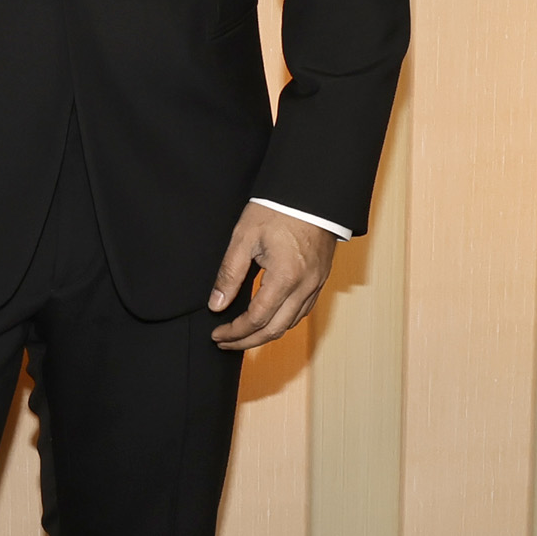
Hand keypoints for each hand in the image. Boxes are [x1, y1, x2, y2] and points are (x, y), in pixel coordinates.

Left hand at [207, 202, 335, 350]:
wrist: (311, 192)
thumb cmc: (277, 209)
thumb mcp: (244, 238)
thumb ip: (229, 274)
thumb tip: (216, 304)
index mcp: (284, 277)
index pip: (256, 319)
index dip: (234, 332)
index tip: (217, 335)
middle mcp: (304, 286)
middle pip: (275, 330)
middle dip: (247, 341)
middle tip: (225, 342)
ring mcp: (316, 284)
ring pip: (290, 324)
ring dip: (265, 334)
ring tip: (242, 334)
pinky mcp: (320, 279)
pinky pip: (302, 311)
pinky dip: (283, 321)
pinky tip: (268, 319)